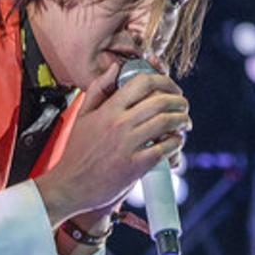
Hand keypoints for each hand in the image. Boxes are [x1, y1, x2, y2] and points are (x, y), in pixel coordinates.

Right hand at [35, 63, 190, 226]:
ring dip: (182, 120)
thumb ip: (98, 89)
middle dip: (179, 101)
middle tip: (184, 106)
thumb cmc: (77, 151)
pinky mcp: (134, 167)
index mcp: (108, 110)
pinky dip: (176, 143)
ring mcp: (127, 146)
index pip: (142, 82)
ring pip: (165, 123)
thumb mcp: (82, 116)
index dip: (163, 81)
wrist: (70, 185)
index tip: (171, 88)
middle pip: (160, 101)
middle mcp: (118, 124)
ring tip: (185, 122)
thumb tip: (115, 68)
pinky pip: (163, 149)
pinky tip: (176, 142)